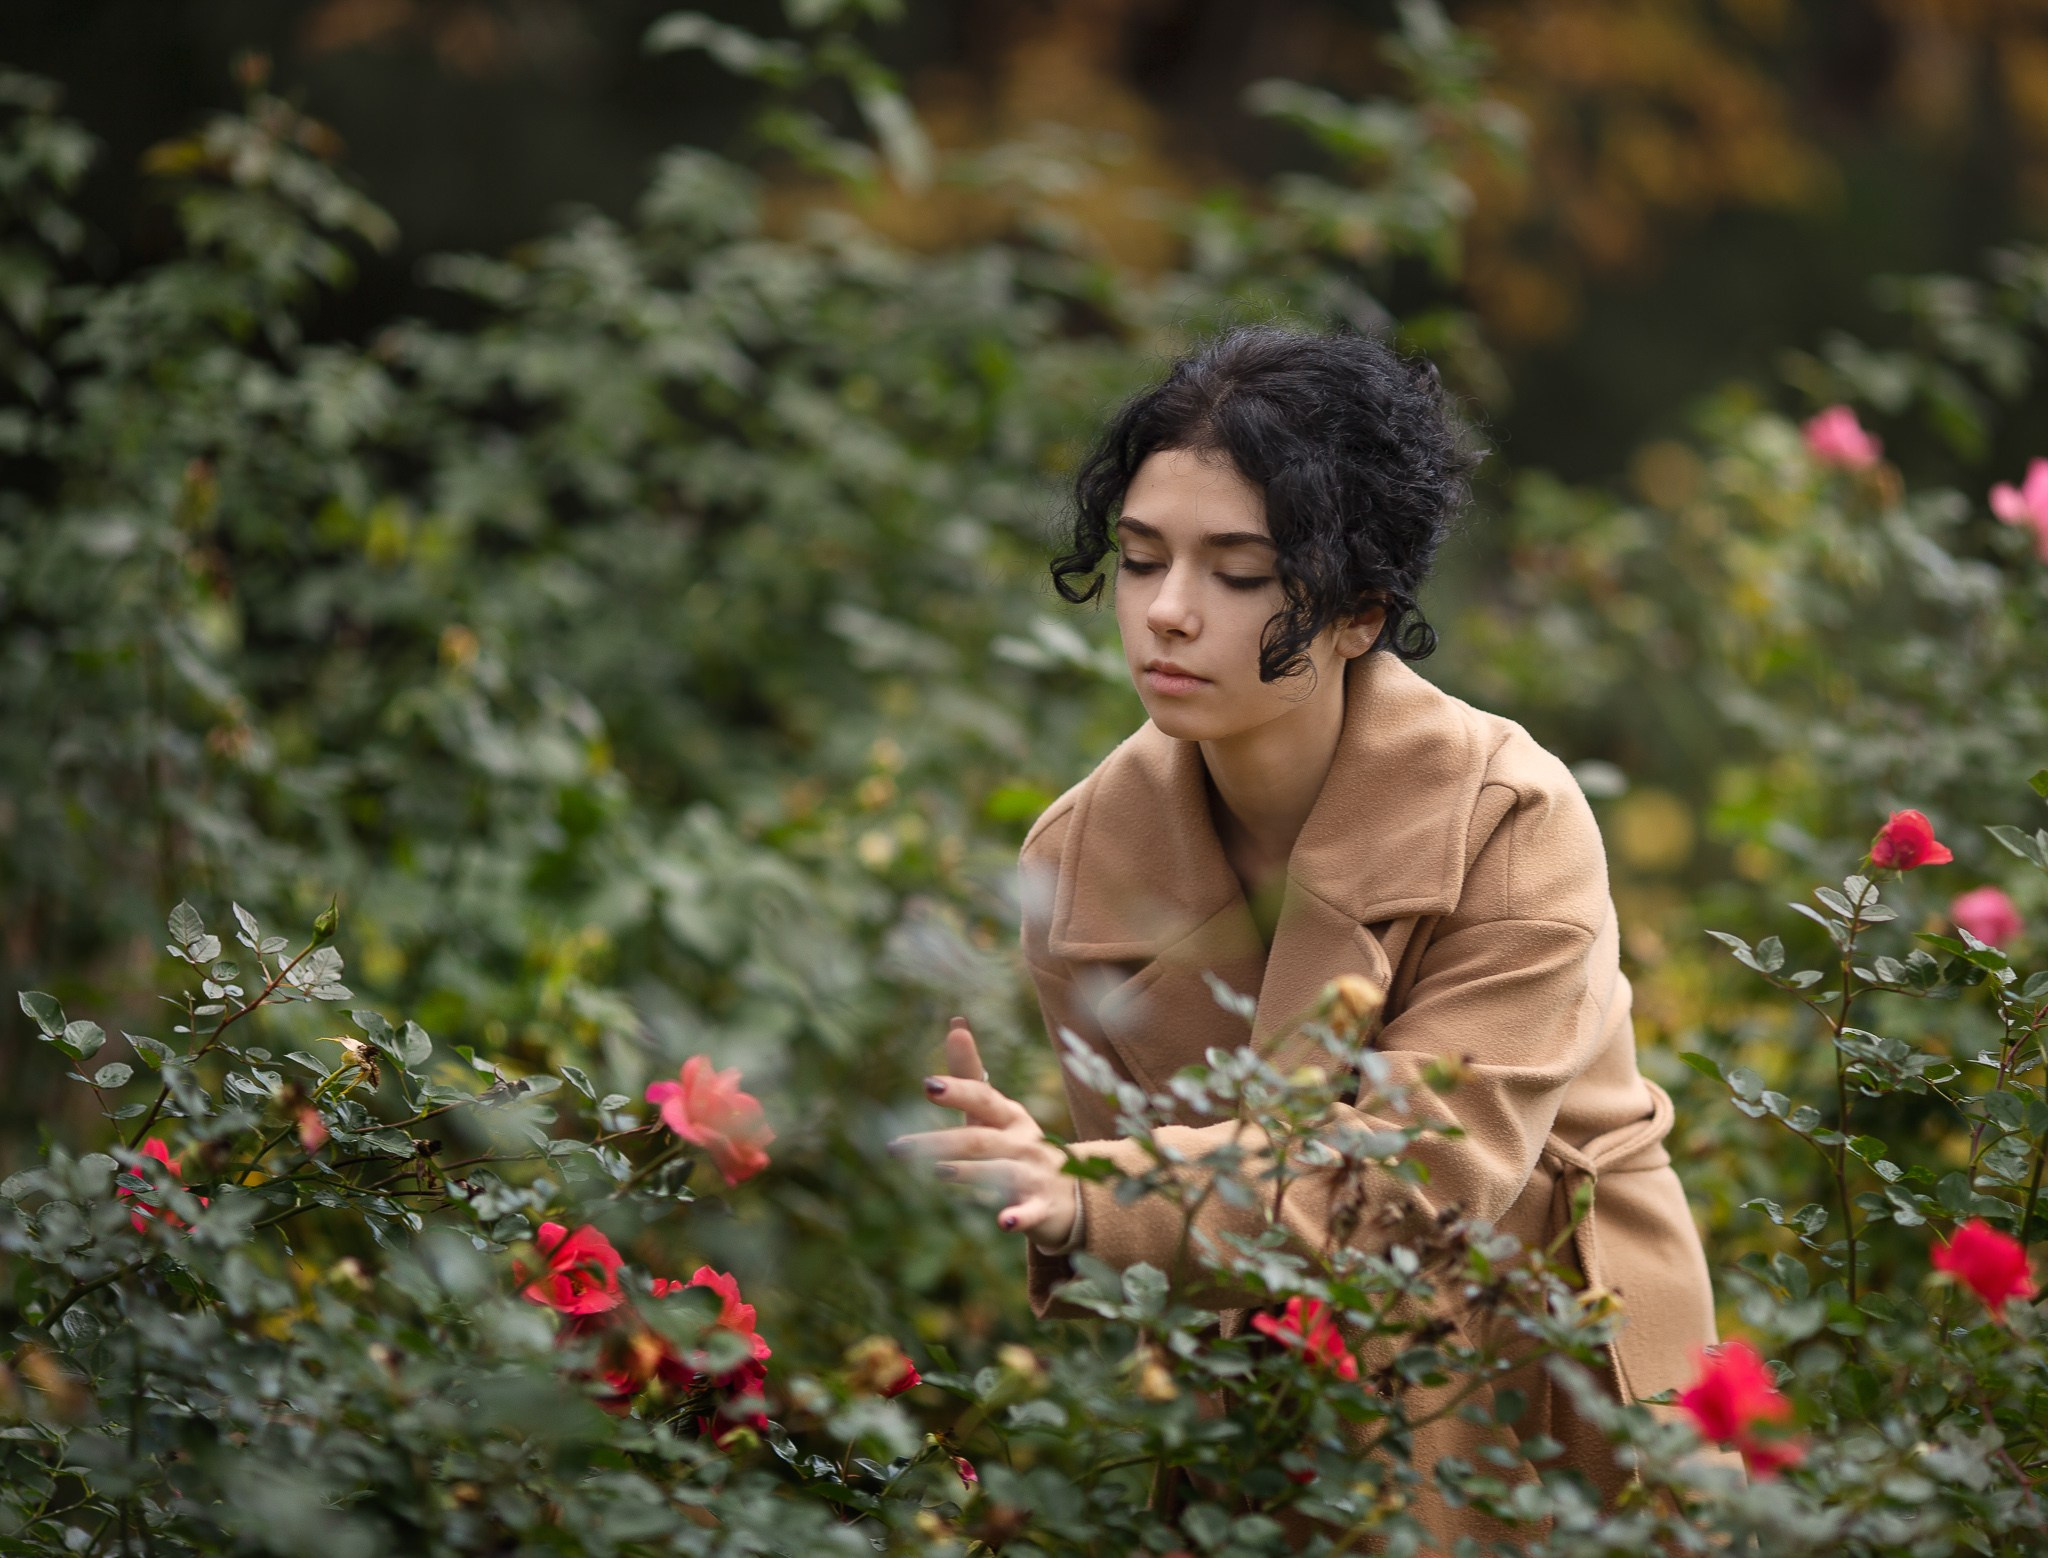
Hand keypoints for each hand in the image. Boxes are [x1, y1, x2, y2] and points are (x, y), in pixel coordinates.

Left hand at [889, 1018, 1074, 1246]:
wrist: (1070, 1194)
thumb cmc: (1019, 1146)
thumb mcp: (995, 1112)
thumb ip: (971, 1073)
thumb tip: (955, 1023)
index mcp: (1010, 1116)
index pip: (982, 1098)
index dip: (957, 1091)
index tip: (927, 1085)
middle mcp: (1023, 1142)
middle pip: (979, 1139)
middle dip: (939, 1142)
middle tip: (898, 1147)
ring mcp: (1034, 1174)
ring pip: (1002, 1172)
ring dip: (972, 1172)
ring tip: (939, 1171)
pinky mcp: (1043, 1208)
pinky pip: (1032, 1212)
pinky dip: (1019, 1216)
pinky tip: (1002, 1223)